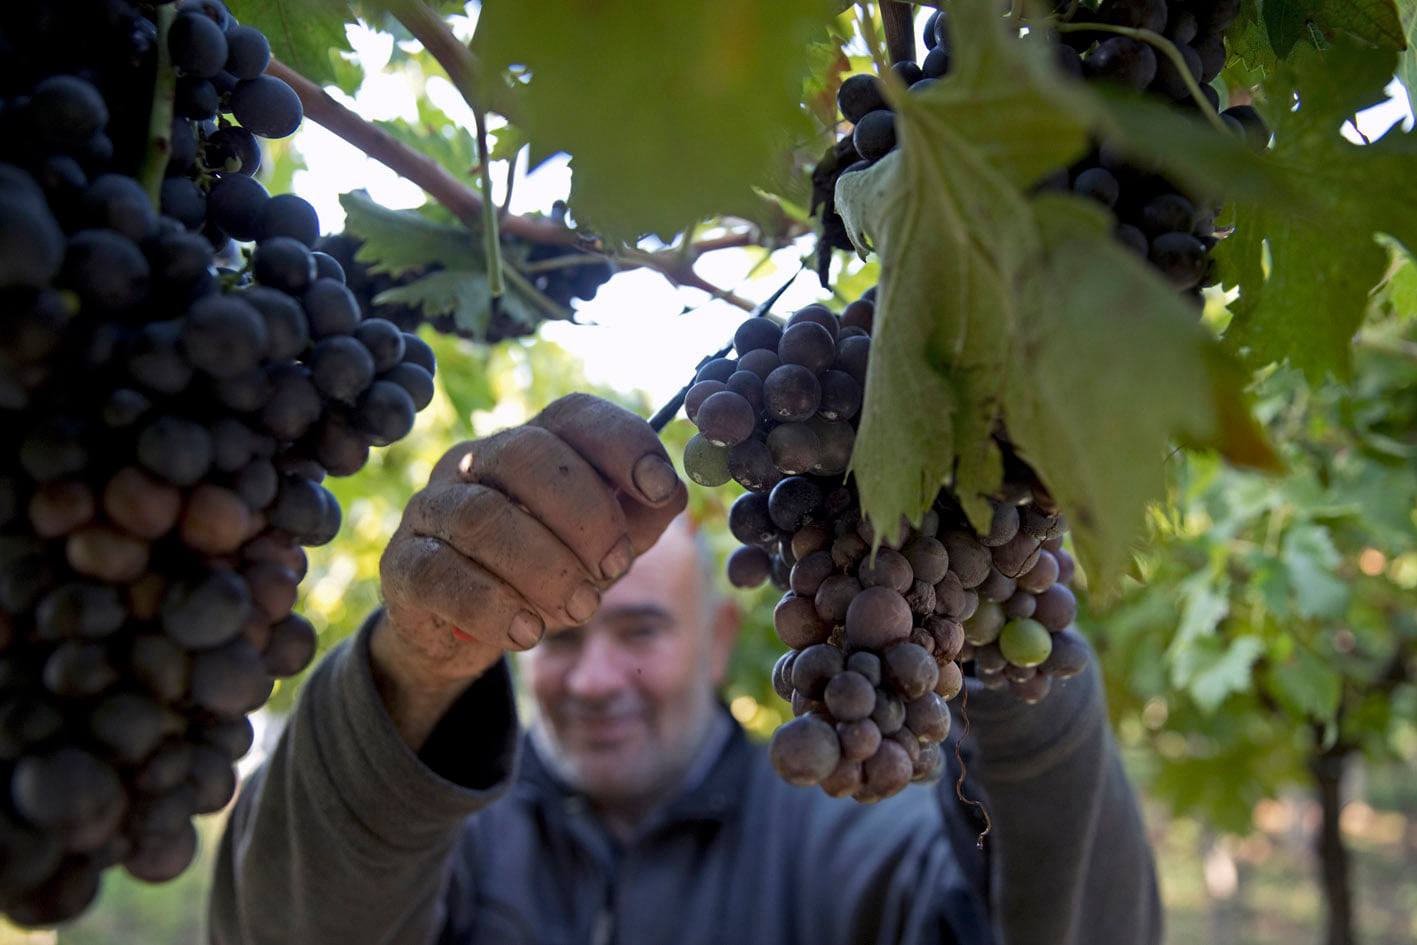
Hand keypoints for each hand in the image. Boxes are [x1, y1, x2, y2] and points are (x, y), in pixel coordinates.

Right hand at [371, 394, 686, 744]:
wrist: (459, 630)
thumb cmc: (541, 572)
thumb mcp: (600, 544)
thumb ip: (640, 517)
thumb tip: (669, 493)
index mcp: (531, 445)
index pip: (573, 415)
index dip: (623, 444)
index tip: (660, 490)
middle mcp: (474, 462)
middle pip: (527, 454)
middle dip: (586, 515)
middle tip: (615, 569)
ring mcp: (431, 508)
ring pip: (484, 516)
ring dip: (547, 569)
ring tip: (582, 610)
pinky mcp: (403, 564)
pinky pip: (442, 574)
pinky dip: (495, 607)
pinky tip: (528, 633)